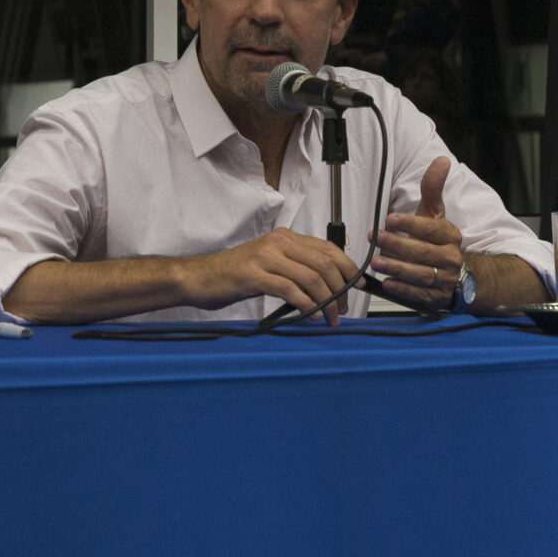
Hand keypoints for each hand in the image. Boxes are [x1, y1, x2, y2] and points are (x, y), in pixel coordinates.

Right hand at [178, 228, 361, 323]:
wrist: (199, 277)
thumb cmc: (235, 275)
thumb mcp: (270, 265)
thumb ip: (296, 269)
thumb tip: (327, 287)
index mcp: (285, 238)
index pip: (327, 249)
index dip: (347, 267)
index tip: (358, 285)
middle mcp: (278, 243)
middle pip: (324, 263)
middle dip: (340, 289)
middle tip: (342, 310)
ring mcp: (266, 257)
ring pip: (311, 277)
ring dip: (326, 301)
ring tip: (329, 318)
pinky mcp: (254, 275)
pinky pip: (289, 289)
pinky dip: (306, 304)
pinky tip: (311, 315)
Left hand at [373, 156, 464, 309]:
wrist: (456, 273)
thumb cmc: (437, 239)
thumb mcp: (435, 213)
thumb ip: (433, 188)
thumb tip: (441, 161)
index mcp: (450, 235)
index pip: (430, 229)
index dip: (410, 224)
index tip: (389, 219)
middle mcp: (450, 257)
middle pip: (424, 252)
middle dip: (398, 246)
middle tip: (377, 239)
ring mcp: (445, 278)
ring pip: (421, 275)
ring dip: (398, 269)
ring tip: (377, 263)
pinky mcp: (437, 297)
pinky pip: (420, 294)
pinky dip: (403, 290)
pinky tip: (387, 284)